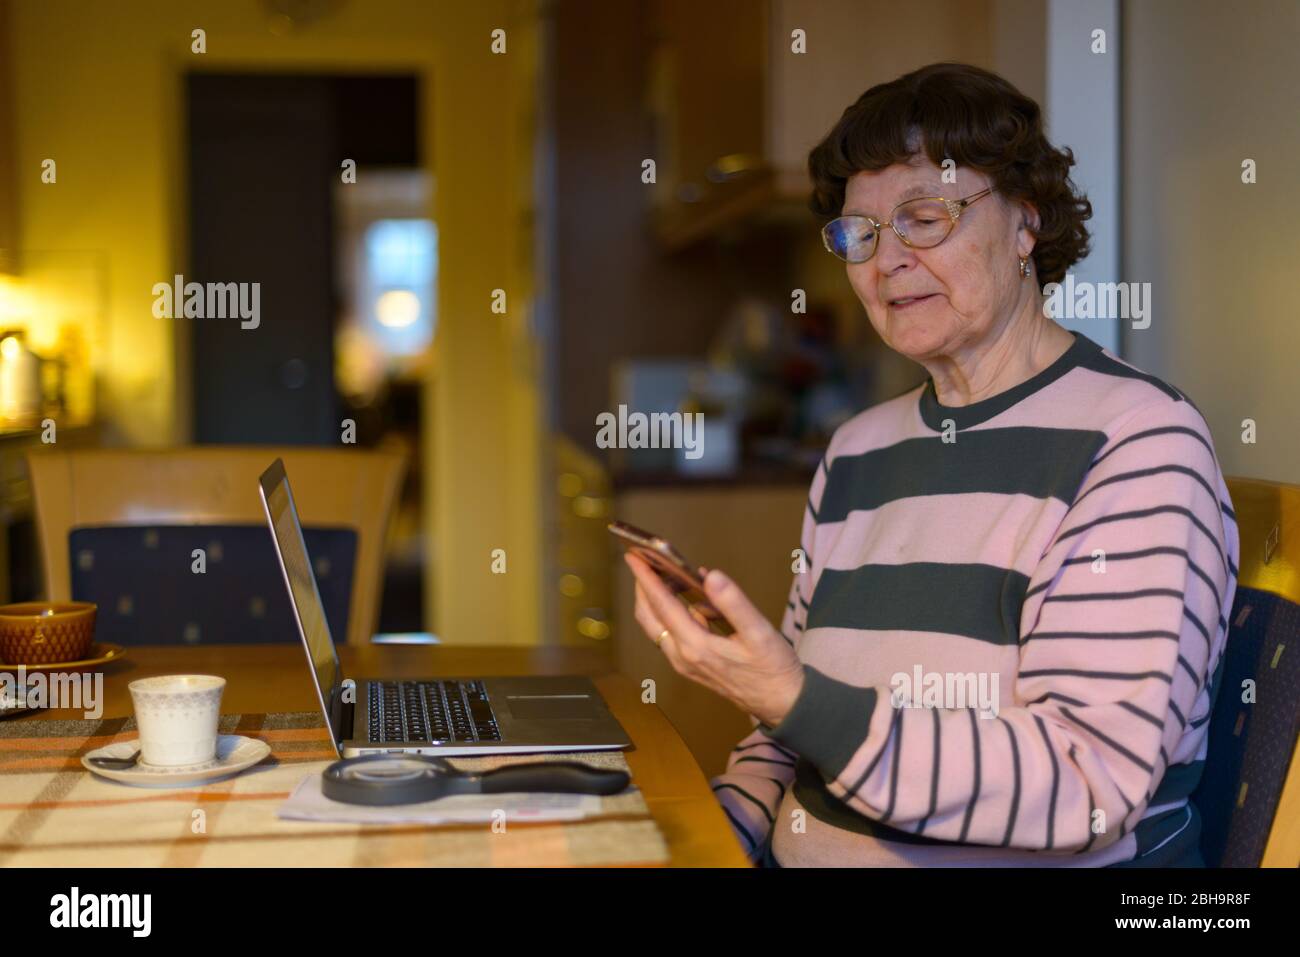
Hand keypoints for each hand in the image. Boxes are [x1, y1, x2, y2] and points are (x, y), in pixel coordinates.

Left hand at [625, 553, 803, 727]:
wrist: (781, 703)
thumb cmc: (773, 669)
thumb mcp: (760, 632)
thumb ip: (734, 602)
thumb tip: (710, 576)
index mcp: (696, 646)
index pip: (662, 606)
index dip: (646, 579)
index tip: (634, 556)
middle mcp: (683, 657)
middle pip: (649, 617)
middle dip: (644, 588)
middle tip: (648, 561)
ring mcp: (685, 664)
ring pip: (658, 626)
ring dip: (659, 600)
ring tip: (675, 576)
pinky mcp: (691, 666)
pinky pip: (673, 634)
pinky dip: (675, 613)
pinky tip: (699, 603)